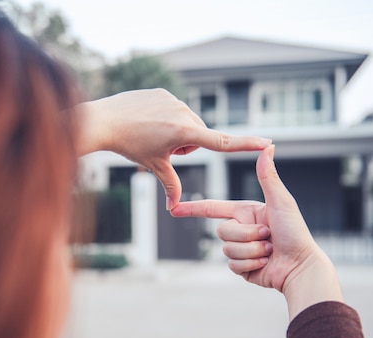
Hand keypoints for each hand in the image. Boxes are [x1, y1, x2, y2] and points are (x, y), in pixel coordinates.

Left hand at [76, 89, 270, 209]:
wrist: (104, 121)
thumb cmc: (130, 146)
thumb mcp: (154, 167)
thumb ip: (171, 185)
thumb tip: (175, 209)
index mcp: (184, 133)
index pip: (221, 142)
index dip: (246, 144)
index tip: (267, 142)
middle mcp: (183, 113)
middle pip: (199, 136)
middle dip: (186, 146)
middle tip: (162, 148)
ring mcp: (173, 101)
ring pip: (187, 123)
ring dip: (177, 132)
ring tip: (152, 134)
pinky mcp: (164, 93)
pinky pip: (175, 109)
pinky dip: (166, 118)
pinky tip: (147, 121)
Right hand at [171, 146, 341, 319]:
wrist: (300, 267)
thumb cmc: (295, 232)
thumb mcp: (281, 201)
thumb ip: (268, 176)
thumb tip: (268, 147)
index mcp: (246, 212)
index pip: (213, 209)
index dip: (193, 208)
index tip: (173, 208)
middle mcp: (241, 230)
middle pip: (222, 231)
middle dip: (245, 235)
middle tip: (267, 235)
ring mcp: (241, 250)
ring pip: (227, 249)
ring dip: (251, 251)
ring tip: (269, 250)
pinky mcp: (242, 268)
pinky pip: (233, 265)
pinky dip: (250, 264)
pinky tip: (265, 263)